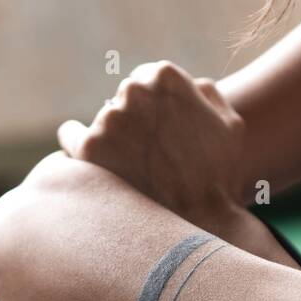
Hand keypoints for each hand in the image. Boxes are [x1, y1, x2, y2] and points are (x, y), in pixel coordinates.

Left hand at [57, 61, 245, 223]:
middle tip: (150, 151)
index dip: (156, 105)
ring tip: (133, 168)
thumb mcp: (230, 126)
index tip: (162, 127)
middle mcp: (134, 91)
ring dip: (112, 137)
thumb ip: (208, 94)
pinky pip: (70, 136)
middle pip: (124, 98)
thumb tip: (192, 85)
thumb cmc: (218, 174)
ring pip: (102, 120)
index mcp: (166, 78)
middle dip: (134, 119)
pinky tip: (95, 163)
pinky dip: (77, 146)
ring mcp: (109, 119)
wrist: (199, 222)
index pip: (146, 78)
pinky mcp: (87, 147)